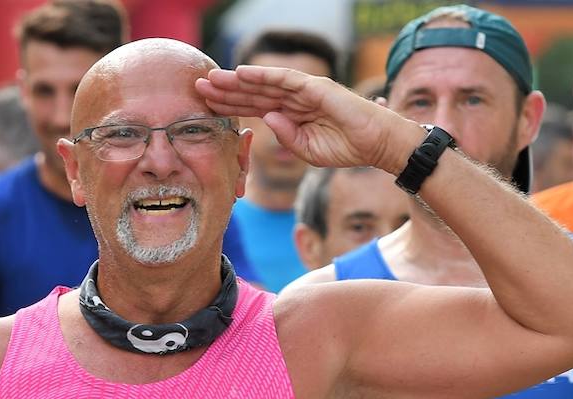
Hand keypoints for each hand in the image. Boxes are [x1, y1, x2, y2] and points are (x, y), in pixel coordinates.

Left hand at [196, 65, 418, 172]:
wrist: (375, 145)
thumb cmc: (345, 147)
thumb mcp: (307, 150)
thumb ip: (286, 137)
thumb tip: (267, 119)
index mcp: (289, 114)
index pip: (253, 107)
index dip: (229, 105)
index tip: (204, 105)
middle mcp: (293, 98)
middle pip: (252, 92)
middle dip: (225, 90)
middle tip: (197, 85)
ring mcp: (304, 91)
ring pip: (263, 83)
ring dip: (237, 80)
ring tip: (212, 78)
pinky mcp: (315, 88)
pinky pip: (285, 79)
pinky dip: (263, 75)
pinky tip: (242, 73)